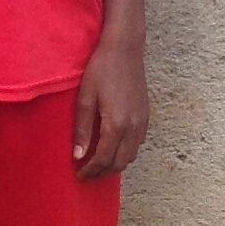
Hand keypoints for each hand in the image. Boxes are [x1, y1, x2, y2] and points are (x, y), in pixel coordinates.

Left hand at [74, 35, 148, 178]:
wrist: (125, 50)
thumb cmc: (101, 70)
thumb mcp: (85, 98)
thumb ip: (82, 129)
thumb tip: (78, 155)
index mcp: (116, 124)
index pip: (103, 158)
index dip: (90, 171)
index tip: (79, 175)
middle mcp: (133, 127)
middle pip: (119, 163)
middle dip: (102, 172)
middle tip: (87, 174)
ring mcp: (142, 122)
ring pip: (131, 156)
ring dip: (115, 164)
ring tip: (98, 164)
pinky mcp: (146, 116)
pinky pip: (137, 144)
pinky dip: (125, 152)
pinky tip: (113, 148)